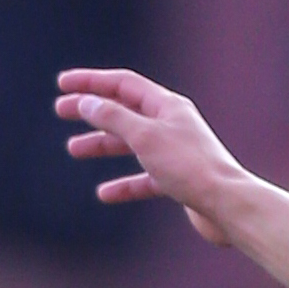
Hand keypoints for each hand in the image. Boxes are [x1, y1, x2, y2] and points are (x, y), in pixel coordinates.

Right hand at [55, 68, 245, 244]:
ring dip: (103, 144)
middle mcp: (173, 124)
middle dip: (92, 111)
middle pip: (125, 111)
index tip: (63, 85)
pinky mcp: (180, 180)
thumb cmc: (190, 167)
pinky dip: (125, 184)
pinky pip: (145, 179)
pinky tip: (105, 194)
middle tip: (61, 111)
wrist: (228, 206)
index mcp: (167, 105)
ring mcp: (176, 152)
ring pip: (132, 144)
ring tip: (73, 149)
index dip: (91, 82)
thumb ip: (113, 117)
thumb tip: (87, 102)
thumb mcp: (144, 137)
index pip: (123, 84)